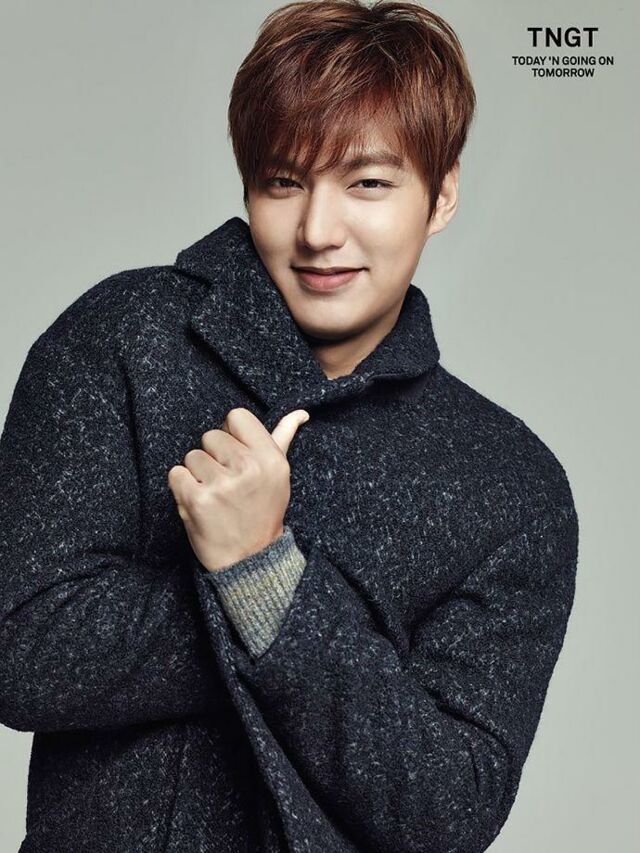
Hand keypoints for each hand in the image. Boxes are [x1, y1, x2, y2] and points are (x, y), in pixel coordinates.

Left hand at [168, 407, 309, 572]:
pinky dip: (182, 488)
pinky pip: (176, 474)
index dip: (230, 433)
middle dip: (213, 457)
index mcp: (271, 459)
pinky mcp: (198, 500)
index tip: (234, 455)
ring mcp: (222, 484)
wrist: (249, 560)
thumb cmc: (262, 513)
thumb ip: (282, 439)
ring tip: (215, 495)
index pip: (237, 416)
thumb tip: (300, 413)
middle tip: (226, 483)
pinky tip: (200, 502)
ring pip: (192, 456)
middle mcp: (249, 469)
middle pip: (211, 435)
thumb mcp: (278, 476)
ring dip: (197, 475)